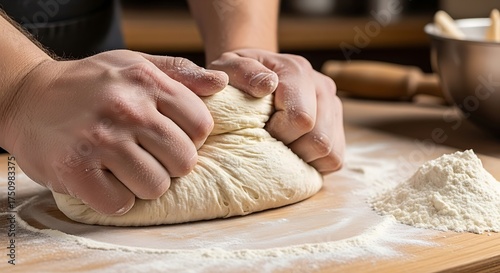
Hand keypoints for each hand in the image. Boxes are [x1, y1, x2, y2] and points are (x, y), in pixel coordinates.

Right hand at [2, 50, 227, 214]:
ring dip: (144, 184)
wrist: (30, 97)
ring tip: (125, 167)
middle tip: (147, 155)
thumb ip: (180, 72)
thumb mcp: (135, 64)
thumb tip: (221, 83)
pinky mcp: (75, 169)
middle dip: (171, 164)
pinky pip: (120, 204)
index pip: (201, 126)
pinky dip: (116, 199)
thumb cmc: (92, 83)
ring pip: (156, 186)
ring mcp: (100, 139)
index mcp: (147, 82)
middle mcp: (126, 108)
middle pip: (184, 161)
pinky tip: (105, 180)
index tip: (170, 135)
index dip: (191, 137)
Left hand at [209, 49, 344, 173]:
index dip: (278, 134)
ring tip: (281, 147)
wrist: (251, 76)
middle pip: (319, 140)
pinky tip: (292, 152)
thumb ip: (242, 71)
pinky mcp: (337, 127)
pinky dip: (313, 163)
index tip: (259, 130)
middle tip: (269, 141)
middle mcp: (322, 86)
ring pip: (330, 153)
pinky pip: (335, 159)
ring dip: (302, 158)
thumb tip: (266, 85)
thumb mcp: (228, 67)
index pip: (301, 118)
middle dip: (290, 149)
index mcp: (297, 70)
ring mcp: (333, 107)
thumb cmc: (236, 77)